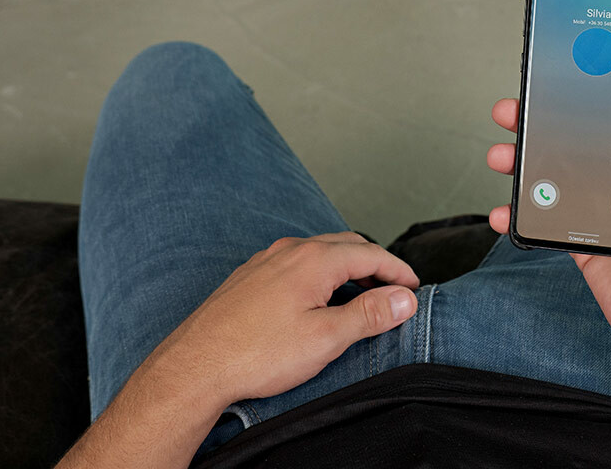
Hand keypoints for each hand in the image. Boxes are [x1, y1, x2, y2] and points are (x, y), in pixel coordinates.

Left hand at [145, 232, 419, 406]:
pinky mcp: (249, 277)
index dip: (397, 270)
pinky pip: (294, 263)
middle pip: (345, 246)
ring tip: (360, 292)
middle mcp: (289, 250)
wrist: (196, 365)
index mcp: (314, 259)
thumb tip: (403, 298)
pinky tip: (316, 297)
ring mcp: (266, 261)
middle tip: (394, 288)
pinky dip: (318, 272)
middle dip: (374, 264)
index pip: (370, 253)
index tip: (413, 287)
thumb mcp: (325, 338)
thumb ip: (369, 315)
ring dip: (345, 266)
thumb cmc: (256, 353)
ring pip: (318, 252)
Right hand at [485, 82, 610, 370]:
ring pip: (557, 178)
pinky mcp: (585, 246)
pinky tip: (503, 210)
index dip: (595, 98)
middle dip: (542, 125)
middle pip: (581, 144)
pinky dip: (520, 214)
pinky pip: (546, 222)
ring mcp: (606, 216)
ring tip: (500, 155)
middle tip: (514, 112)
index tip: (566, 78)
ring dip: (523, 164)